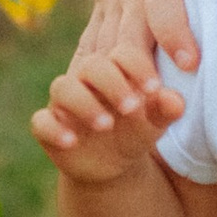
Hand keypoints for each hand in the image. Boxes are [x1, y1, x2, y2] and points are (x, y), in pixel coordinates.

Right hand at [31, 50, 184, 185]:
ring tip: (106, 125)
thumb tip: (176, 101)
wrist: (112, 162)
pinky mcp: (47, 126)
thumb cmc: (137, 130)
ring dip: (83, 104)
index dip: (137, 67)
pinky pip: (41, 121)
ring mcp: (64, 102)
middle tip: (131, 107)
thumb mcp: (154, 123)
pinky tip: (72, 142)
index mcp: (116, 69)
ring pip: (62, 88)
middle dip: (112, 84)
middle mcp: (87, 79)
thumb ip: (165, 110)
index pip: (123, 53)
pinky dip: (53, 129)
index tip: (154, 88)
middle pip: (92, 65)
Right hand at [80, 0, 200, 106]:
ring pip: (101, 48)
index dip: (176, 34)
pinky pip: (88, 45)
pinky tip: (83, 107)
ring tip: (110, 122)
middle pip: (127, 38)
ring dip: (106, 85)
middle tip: (145, 109)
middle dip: (133, 75)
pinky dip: (84, 76)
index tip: (191, 63)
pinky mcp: (101, 7)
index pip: (166, 6)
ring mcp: (112, 0)